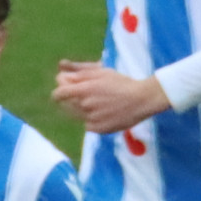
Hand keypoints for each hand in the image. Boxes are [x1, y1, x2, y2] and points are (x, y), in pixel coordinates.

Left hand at [51, 62, 172, 136]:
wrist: (141, 100)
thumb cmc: (122, 83)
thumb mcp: (101, 72)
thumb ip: (79, 73)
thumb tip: (61, 72)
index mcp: (84, 90)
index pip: (59, 93)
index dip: (58, 92)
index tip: (62, 92)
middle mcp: (85, 105)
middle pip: (67, 104)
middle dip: (72, 98)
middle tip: (87, 93)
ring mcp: (91, 119)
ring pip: (77, 115)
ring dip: (82, 109)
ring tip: (99, 102)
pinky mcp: (98, 129)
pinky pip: (88, 124)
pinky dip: (92, 119)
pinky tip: (105, 112)